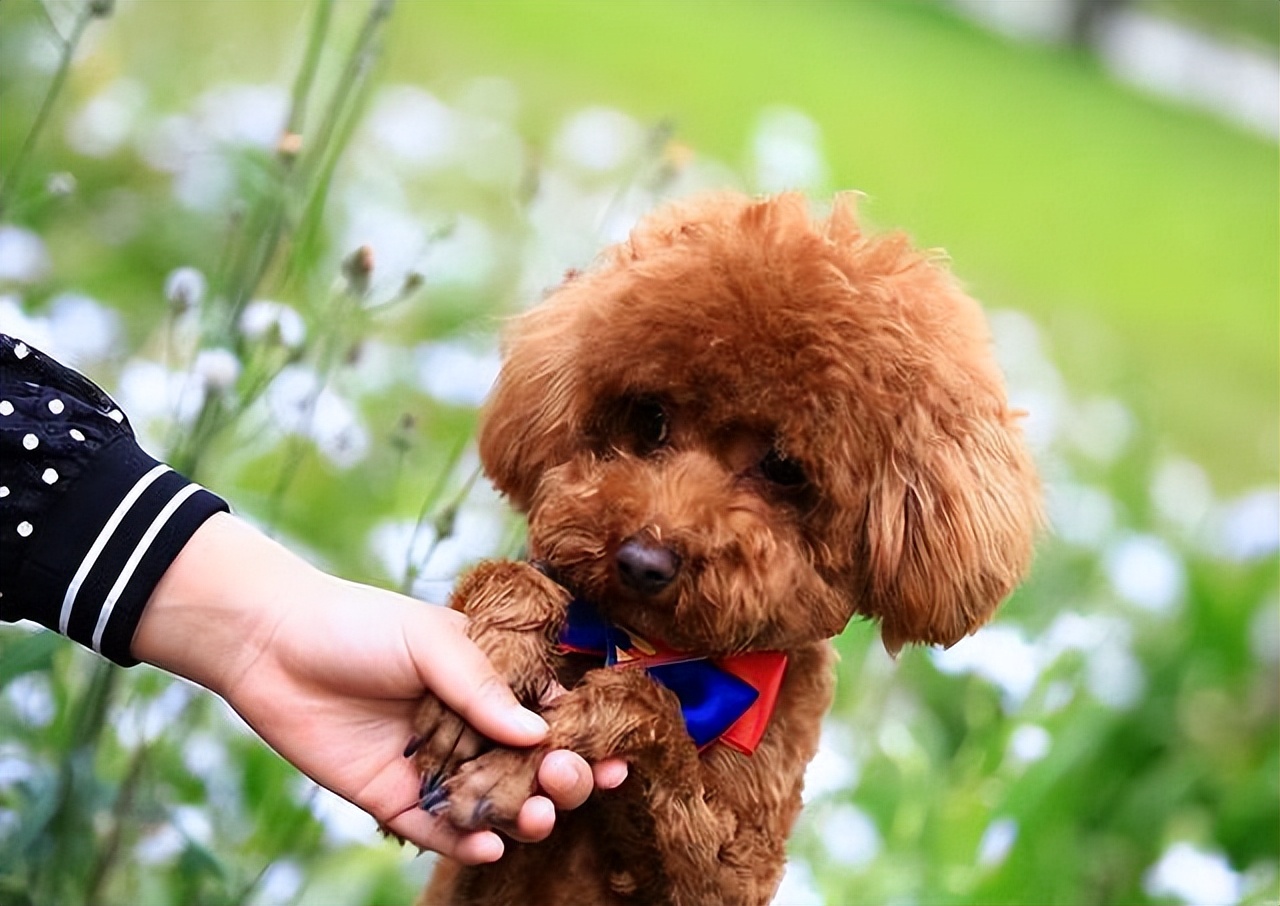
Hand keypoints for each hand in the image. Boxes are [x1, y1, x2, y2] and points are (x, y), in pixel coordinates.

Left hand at [133, 513, 625, 862]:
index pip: (550, 716)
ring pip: (492, 803)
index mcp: (488, 681)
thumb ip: (483, 686)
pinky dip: (468, 841)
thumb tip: (540, 732)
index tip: (617, 755)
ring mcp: (434, 765)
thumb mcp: (430, 640)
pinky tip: (490, 843)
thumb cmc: (359, 624)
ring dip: (523, 815)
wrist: (271, 643)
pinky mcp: (394, 799)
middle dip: (561, 780)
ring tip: (536, 818)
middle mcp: (468, 728)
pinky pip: (438, 831)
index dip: (584, 738)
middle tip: (566, 782)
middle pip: (530, 768)